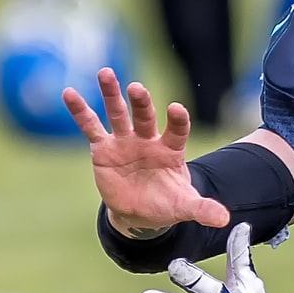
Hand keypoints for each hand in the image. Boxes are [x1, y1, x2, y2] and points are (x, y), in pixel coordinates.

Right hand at [64, 68, 228, 237]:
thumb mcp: (184, 206)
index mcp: (170, 149)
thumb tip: (224, 219)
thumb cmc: (165, 203)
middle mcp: (148, 139)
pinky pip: (91, 127)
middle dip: (141, 102)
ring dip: (112, 94)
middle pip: (145, 116)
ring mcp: (124, 141)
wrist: (139, 211)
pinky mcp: (103, 148)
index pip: (176, 129)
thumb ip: (202, 209)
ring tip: (106, 73)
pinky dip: (80, 111)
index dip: (177, 120)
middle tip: (136, 88)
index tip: (176, 109)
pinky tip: (69, 94)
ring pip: (118, 113)